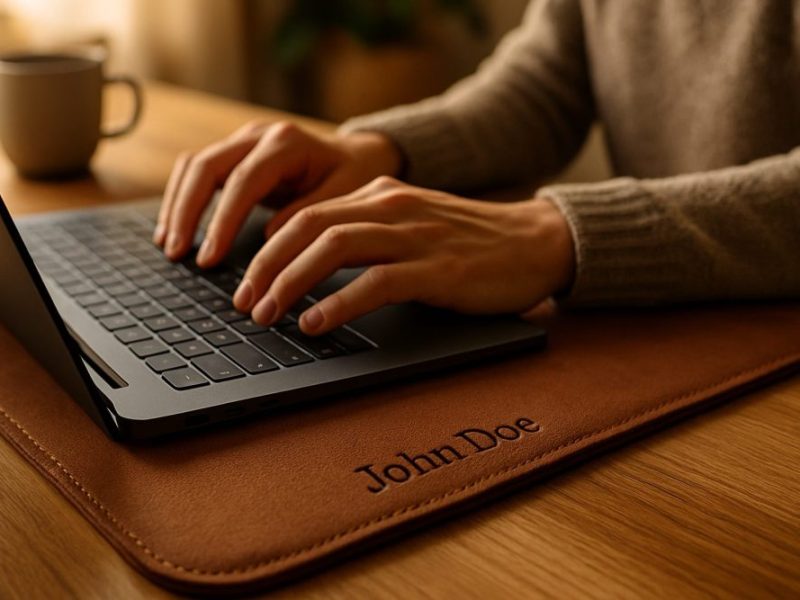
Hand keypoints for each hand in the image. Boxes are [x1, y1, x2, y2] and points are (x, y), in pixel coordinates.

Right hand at [153, 121, 401, 265]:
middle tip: (176, 253)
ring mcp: (243, 141)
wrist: (358, 154)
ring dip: (176, 205)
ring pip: (194, 165)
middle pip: (205, 167)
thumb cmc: (353, 177)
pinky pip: (197, 171)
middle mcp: (258, 135)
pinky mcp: (235, 154)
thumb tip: (268, 239)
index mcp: (286, 143)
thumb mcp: (345, 195)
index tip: (209, 259)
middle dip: (186, 212)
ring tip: (168, 246)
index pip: (243, 180)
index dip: (222, 221)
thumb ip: (309, 213)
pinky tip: (174, 230)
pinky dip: (182, 199)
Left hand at [233, 177, 574, 334]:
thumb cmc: (469, 244)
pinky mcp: (438, 271)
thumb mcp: (411, 226)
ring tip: (267, 314)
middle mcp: (391, 209)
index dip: (266, 248)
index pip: (305, 215)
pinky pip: (375, 283)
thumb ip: (366, 235)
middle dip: (265, 267)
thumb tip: (311, 266)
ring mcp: (415, 237)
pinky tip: (315, 323)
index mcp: (380, 197)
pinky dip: (338, 303)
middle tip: (244, 302)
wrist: (534, 244)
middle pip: (307, 228)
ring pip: (333, 249)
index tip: (245, 279)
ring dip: (290, 283)